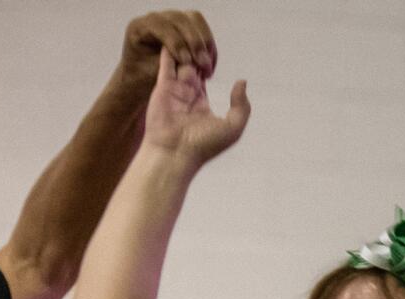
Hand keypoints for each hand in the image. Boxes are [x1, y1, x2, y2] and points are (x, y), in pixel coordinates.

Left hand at [118, 9, 215, 88]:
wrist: (144, 79)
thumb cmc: (143, 79)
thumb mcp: (150, 74)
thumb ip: (165, 66)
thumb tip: (186, 62)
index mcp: (139, 28)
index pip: (161, 27)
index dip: (176, 42)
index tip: (187, 61)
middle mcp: (155, 19)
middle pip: (180, 19)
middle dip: (195, 42)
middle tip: (203, 64)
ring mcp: (171, 19)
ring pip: (194, 19)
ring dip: (205, 43)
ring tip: (207, 67)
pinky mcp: (185, 24)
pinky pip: (202, 28)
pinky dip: (209, 46)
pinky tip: (209, 64)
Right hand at [143, 48, 248, 166]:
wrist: (174, 154)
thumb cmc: (203, 146)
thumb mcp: (233, 127)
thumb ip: (242, 105)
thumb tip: (242, 82)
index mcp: (201, 102)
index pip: (203, 74)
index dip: (208, 61)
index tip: (212, 53)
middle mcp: (185, 94)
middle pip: (191, 64)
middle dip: (196, 52)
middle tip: (202, 41)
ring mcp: (173, 90)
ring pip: (179, 61)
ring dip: (186, 49)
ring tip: (193, 37)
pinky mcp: (162, 87)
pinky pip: (166, 64)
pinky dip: (170, 51)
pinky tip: (175, 38)